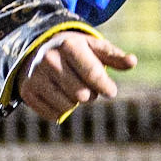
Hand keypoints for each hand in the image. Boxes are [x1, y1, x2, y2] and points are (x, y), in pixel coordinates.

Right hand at [16, 32, 137, 120]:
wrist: (38, 49)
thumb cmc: (74, 50)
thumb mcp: (94, 47)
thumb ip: (114, 56)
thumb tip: (133, 62)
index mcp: (68, 45)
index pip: (93, 75)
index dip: (106, 87)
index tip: (110, 91)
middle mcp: (49, 59)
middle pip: (82, 95)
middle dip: (90, 94)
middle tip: (86, 86)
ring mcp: (35, 76)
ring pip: (68, 106)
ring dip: (75, 102)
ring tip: (72, 89)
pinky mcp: (27, 92)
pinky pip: (53, 114)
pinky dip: (61, 109)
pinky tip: (58, 95)